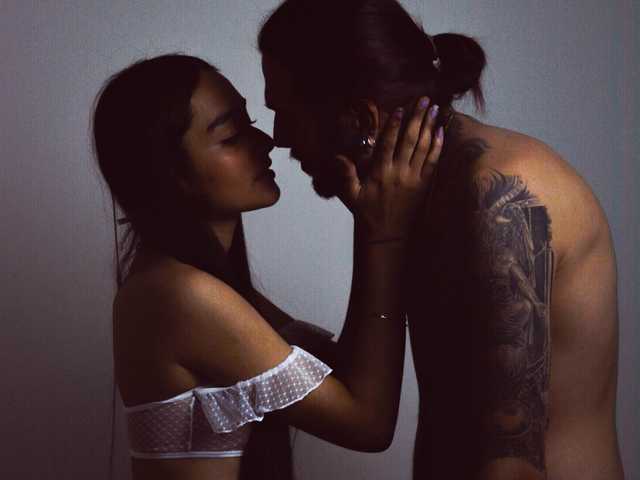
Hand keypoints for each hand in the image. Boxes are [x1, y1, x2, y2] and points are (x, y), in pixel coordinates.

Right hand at [336, 97, 443, 240]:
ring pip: (423, 148)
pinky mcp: (424, 186)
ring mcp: (413, 179)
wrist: (386, 235)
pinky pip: (433, 163)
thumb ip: (346, 175)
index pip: (387, 144)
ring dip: (430, 127)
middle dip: (417, 118)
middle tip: (424, 99)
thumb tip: (337, 156)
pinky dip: (438, 147)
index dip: (394, 125)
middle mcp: (398, 173)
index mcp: (380, 173)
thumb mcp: (351, 195)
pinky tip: (441, 132)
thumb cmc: (366, 214)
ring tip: (434, 109)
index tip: (400, 108)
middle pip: (410, 140)